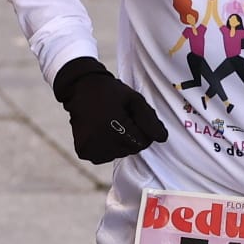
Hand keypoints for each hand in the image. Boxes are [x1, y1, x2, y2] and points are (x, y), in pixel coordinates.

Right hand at [52, 57, 169, 164]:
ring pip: (118, 154)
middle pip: (131, 150)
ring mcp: (91, 148)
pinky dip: (106, 147)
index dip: (142, 130)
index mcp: (116, 127)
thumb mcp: (134, 99)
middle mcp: (102, 141)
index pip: (143, 142)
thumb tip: (162, 138)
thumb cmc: (110, 92)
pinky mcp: (83, 152)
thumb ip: (150, 119)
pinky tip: (100, 131)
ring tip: (109, 123)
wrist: (80, 87)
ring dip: (118, 142)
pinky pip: (104, 156)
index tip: (132, 117)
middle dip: (131, 136)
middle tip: (119, 118)